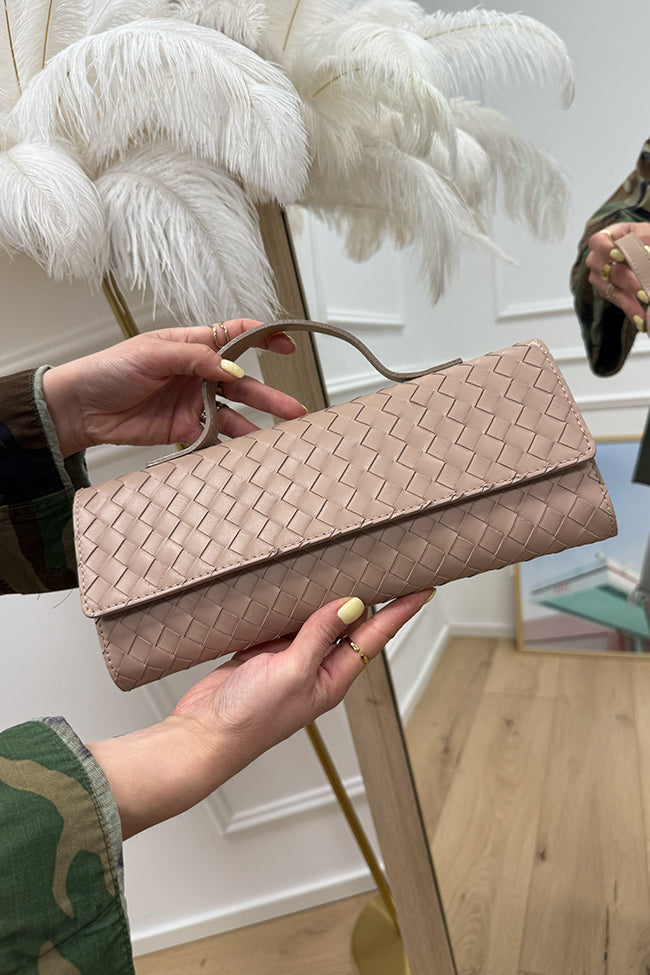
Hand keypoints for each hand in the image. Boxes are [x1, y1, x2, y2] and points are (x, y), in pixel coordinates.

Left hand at [41, 320, 303, 456]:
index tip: (287, 344)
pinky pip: (214, 437)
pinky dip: (230, 446)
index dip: (264, 337)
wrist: (82, 407)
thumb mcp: (152, 354)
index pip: (235, 336)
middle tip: (293, 409)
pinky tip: (246, 453)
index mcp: (191, 346)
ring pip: (234, 413)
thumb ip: (195, 359)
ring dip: (256, 424)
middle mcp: (198, 374)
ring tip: (278, 435)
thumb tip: (233, 368)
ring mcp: (193, 403)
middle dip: (269, 395)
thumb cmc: (109, 370)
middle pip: (243, 382)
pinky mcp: (184, 429)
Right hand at [88, 589, 434, 838]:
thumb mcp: (292, 673)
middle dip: (371, 597)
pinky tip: (295, 583)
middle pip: (351, 624)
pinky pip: (285, 619)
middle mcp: (316, 666)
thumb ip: (320, 637)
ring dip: (328, 594)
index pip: (376, 636)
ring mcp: (289, 658)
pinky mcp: (264, 650)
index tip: (423, 588)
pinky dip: (291, 601)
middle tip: (389, 566)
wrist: (204, 734)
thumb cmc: (249, 719)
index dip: (400, 611)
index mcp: (333, 677)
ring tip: (348, 564)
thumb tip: (351, 605)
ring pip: (317, 618)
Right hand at [586, 221, 649, 330]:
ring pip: (609, 289)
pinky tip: (641, 318)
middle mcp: (598, 257)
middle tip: (643, 291)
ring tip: (643, 311)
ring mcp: (600, 276)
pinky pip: (617, 301)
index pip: (598, 241)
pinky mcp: (608, 291)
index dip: (606, 249)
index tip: (621, 256)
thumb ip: (645, 241)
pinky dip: (630, 310)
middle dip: (626, 281)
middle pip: (604, 269)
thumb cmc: (646, 239)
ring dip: (628, 301)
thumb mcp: (648, 234)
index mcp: (608, 237)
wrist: (646, 250)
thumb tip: (645, 252)